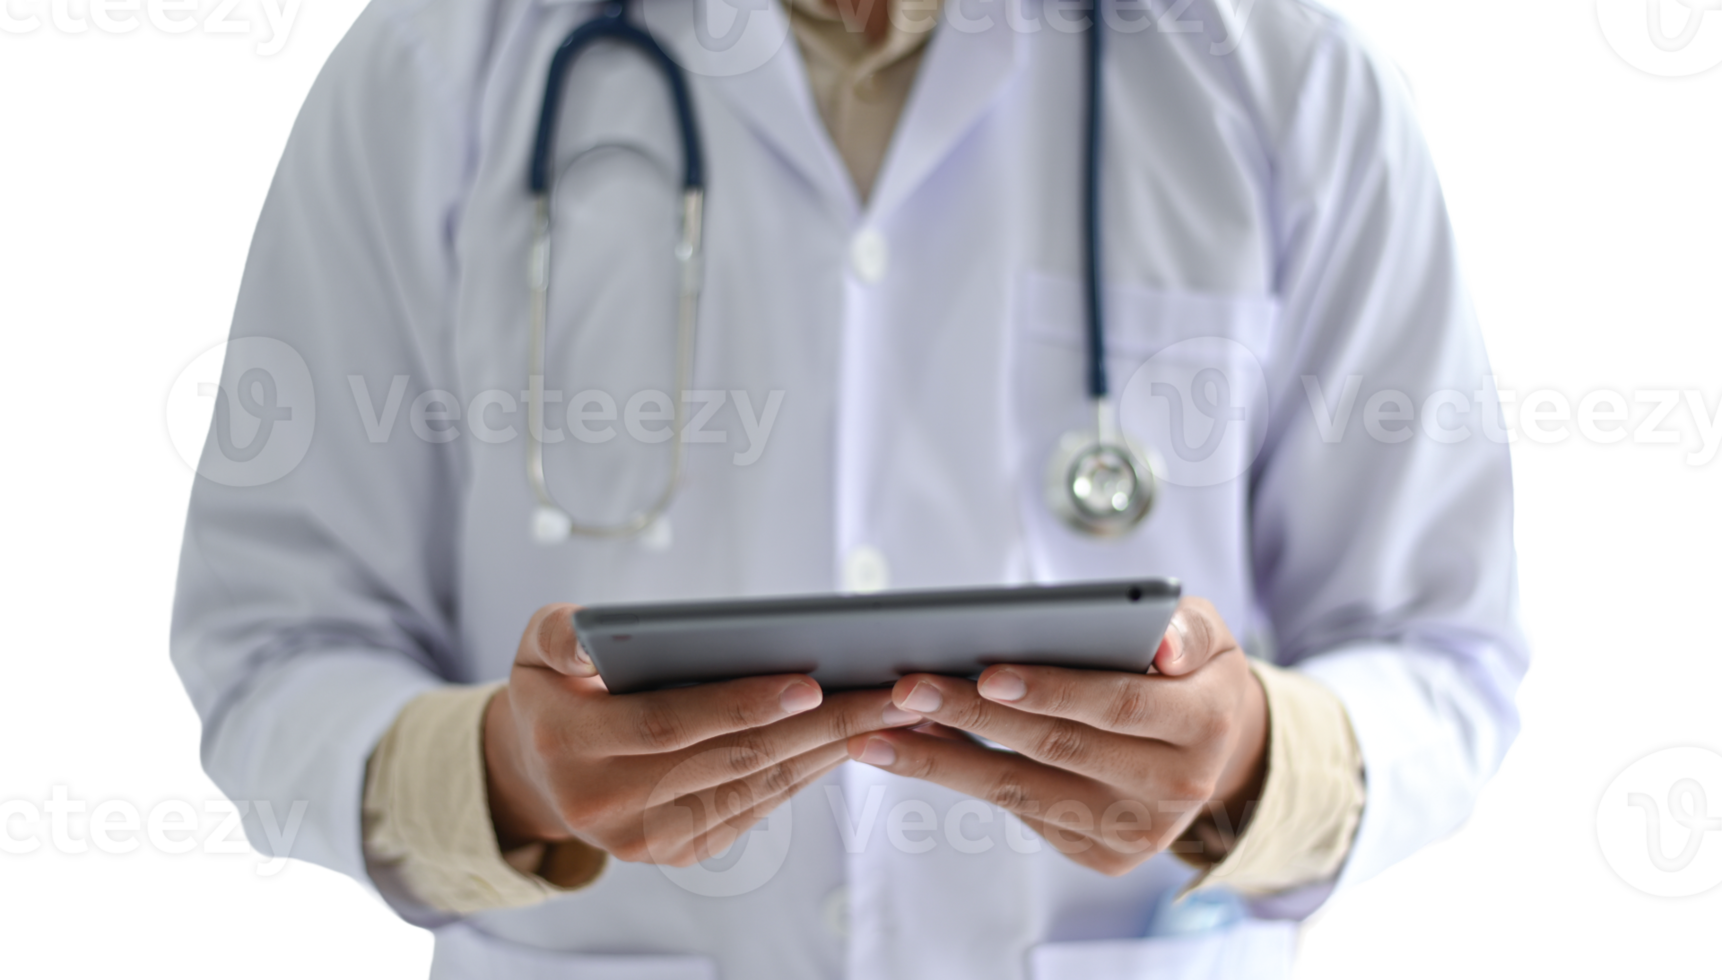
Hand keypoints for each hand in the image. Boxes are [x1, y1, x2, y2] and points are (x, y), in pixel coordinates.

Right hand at [485, 603, 922, 865]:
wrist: (538, 769)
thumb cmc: (554, 687)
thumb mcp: (538, 647)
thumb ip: (562, 634)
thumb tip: (594, 631)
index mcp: (570, 744)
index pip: (668, 724)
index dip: (739, 704)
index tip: (808, 683)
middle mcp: (606, 803)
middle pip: (730, 759)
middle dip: (818, 726)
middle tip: (886, 694)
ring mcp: (644, 837)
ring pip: (753, 787)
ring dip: (828, 750)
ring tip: (887, 711)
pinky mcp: (676, 851)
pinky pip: (753, 807)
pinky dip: (804, 773)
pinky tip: (847, 739)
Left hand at [844, 597, 1266, 874]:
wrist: (1218, 749)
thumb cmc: (1193, 674)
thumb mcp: (1207, 635)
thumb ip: (1186, 628)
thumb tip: (1162, 645)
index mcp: (1203, 726)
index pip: (1116, 705)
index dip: (1051, 690)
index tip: (987, 673)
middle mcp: (1174, 788)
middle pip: (1057, 749)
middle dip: (974, 719)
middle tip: (907, 688)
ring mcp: (1134, 830)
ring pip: (1023, 791)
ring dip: (944, 761)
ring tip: (881, 731)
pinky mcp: (1101, 853)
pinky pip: (1019, 810)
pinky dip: (960, 778)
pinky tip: (914, 749)